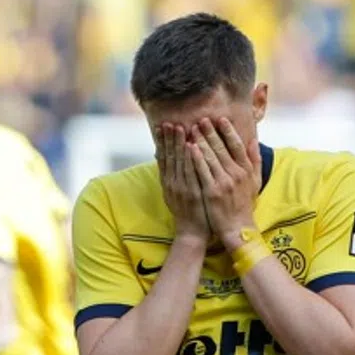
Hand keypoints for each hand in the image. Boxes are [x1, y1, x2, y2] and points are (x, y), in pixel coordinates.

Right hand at [157, 123, 209, 246]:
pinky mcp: (192, 193)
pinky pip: (190, 172)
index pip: (163, 157)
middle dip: (169, 138)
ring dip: (178, 144)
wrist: (192, 233)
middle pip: (170, 156)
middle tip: (170, 121)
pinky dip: (189, 158)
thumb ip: (171, 176)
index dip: (162, 141)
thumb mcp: (174, 193)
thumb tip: (165, 159)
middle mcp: (172, 183)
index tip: (161, 126)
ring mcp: (182, 188)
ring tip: (179, 127)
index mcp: (168, 182)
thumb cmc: (187, 212)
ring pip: (179, 162)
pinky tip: (190, 146)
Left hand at [187, 117, 260, 250]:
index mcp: (246, 170)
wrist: (238, 228)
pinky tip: (189, 148)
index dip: (228, 131)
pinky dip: (196, 158)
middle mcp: (236, 174)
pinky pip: (202, 171)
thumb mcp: (255, 182)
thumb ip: (255, 160)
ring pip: (211, 157)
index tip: (221, 119)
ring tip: (192, 129)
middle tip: (201, 119)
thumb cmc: (245, 205)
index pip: (237, 146)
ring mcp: (224, 182)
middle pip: (221, 148)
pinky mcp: (212, 191)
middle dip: (211, 132)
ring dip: (201, 141)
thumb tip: (254, 141)